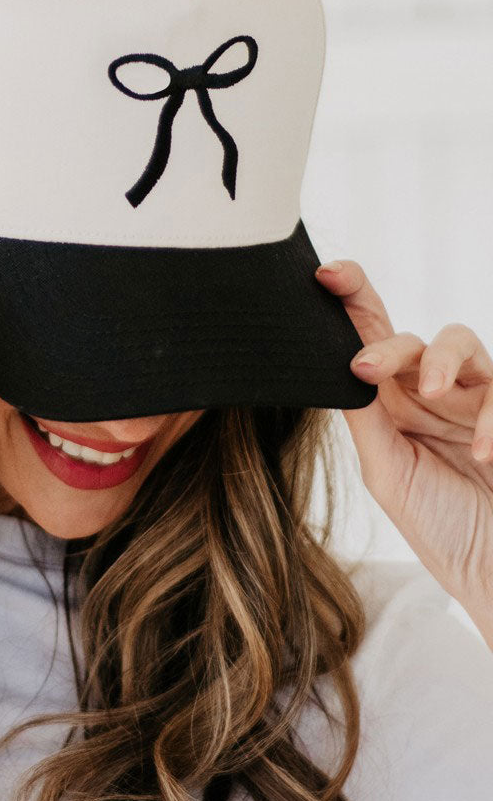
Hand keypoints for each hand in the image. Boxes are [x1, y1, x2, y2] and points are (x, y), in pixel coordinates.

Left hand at [315, 259, 492, 646]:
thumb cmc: (440, 526)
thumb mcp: (388, 471)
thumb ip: (365, 417)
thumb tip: (336, 366)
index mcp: (390, 404)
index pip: (367, 340)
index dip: (349, 300)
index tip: (325, 275)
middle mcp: (430, 393)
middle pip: (408, 336)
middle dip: (385, 341)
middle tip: (364, 367)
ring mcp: (474, 399)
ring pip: (459, 341)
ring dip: (439, 361)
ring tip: (429, 394)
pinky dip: (491, 417)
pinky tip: (483, 452)